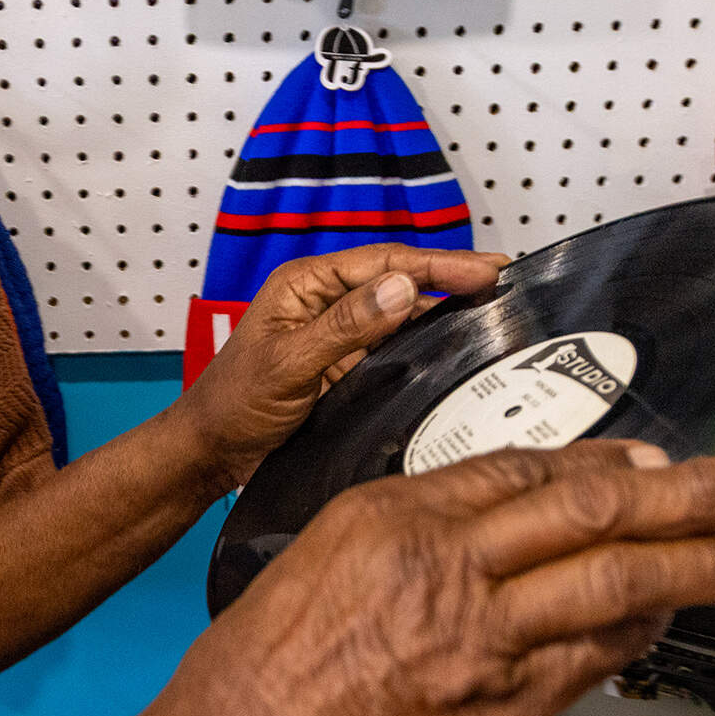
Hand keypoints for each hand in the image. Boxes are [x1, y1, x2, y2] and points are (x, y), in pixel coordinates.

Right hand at [145, 443, 714, 715]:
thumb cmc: (259, 671)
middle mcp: (447, 564)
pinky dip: (642, 638)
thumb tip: (480, 528)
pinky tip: (680, 623)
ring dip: (704, 566)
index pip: (529, 470)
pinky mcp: (497, 712)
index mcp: (397, 514)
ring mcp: (480, 639)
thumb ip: (408, 534)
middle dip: (694, 494)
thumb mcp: (320, 556)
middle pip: (597, 509)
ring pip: (617, 581)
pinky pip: (591, 662)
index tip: (654, 460)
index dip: (608, 462)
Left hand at [173, 244, 508, 490]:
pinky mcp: (346, 364)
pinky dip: (427, 342)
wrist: (212, 453)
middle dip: (451, 277)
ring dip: (444, 309)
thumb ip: (345, 326)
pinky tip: (455, 345)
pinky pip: (395, 345)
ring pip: (401, 312)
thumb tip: (400, 290)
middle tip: (502, 278)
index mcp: (305, 284)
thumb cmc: (231, 404)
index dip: (439, 263)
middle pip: (399, 280)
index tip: (485, 267)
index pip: (384, 262)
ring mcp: (338, 333)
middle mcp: (324, 302)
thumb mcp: (288, 363)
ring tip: (491, 307)